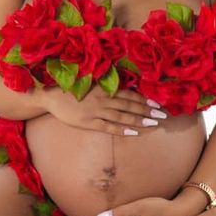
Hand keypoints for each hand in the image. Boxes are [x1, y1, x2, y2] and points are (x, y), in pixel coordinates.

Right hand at [40, 83, 166, 136]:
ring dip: (139, 120)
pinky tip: (133, 132)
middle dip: (148, 111)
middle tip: (163, 115)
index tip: (159, 104)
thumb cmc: (72, 88)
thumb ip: (107, 87)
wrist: (51, 95)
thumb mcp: (91, 83)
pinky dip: (122, 129)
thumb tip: (126, 89)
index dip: (145, 99)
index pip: (130, 94)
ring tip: (153, 124)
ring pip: (122, 116)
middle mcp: (103, 99)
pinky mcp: (88, 122)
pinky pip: (108, 127)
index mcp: (105, 88)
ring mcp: (96, 111)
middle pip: (130, 105)